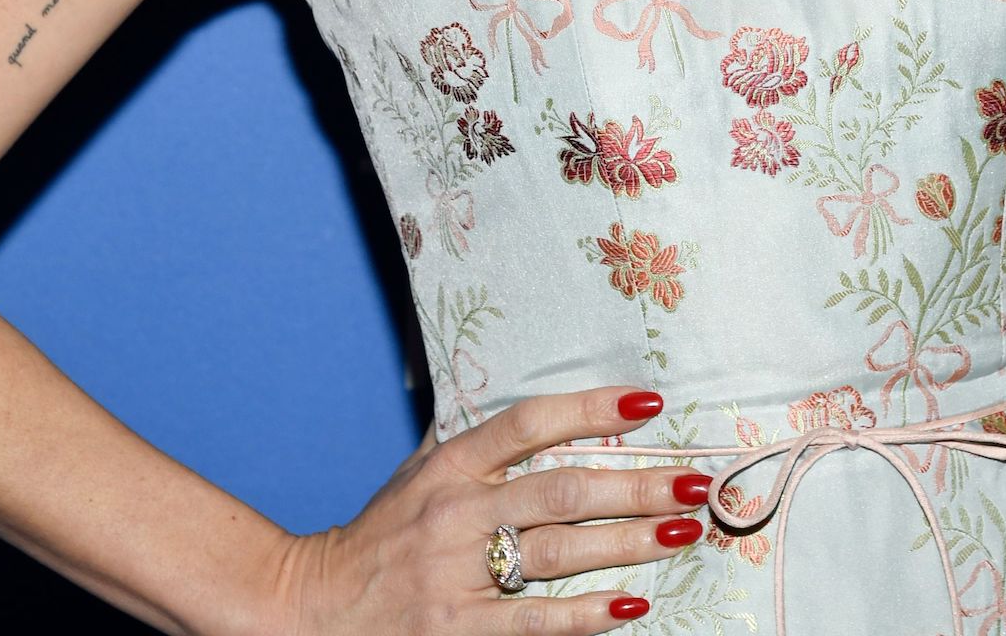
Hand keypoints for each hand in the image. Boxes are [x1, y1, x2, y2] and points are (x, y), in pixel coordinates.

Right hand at [272, 385, 709, 631]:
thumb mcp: (419, 471)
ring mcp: (458, 573)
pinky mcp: (458, 629)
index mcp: (451, 463)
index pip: (530, 422)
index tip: (648, 406)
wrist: (312, 607)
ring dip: (629, 541)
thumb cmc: (381, 535)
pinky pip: (535, 621)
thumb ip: (473, 439)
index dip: (590, 409)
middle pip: (562, 489)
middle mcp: (457, 511)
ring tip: (682, 531)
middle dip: (636, 484)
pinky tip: (632, 604)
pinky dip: (587, 614)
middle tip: (694, 480)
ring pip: (560, 551)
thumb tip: (531, 392)